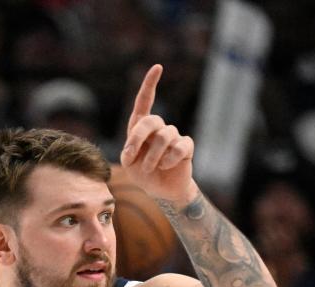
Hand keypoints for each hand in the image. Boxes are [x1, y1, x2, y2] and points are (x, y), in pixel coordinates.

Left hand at [120, 64, 195, 205]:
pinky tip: (165, 166)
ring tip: (151, 169)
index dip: (150, 84)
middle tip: (131, 157)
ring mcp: (173, 136)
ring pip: (164, 137)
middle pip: (151, 120)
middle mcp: (159, 128)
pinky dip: (169, 159)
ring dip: (152, 157)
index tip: (158, 68)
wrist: (162, 191)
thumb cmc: (144, 174)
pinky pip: (179, 147)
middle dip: (138, 138)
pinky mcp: (186, 147)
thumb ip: (128, 152)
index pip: (145, 102)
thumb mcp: (129, 164)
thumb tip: (134, 148)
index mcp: (142, 127)